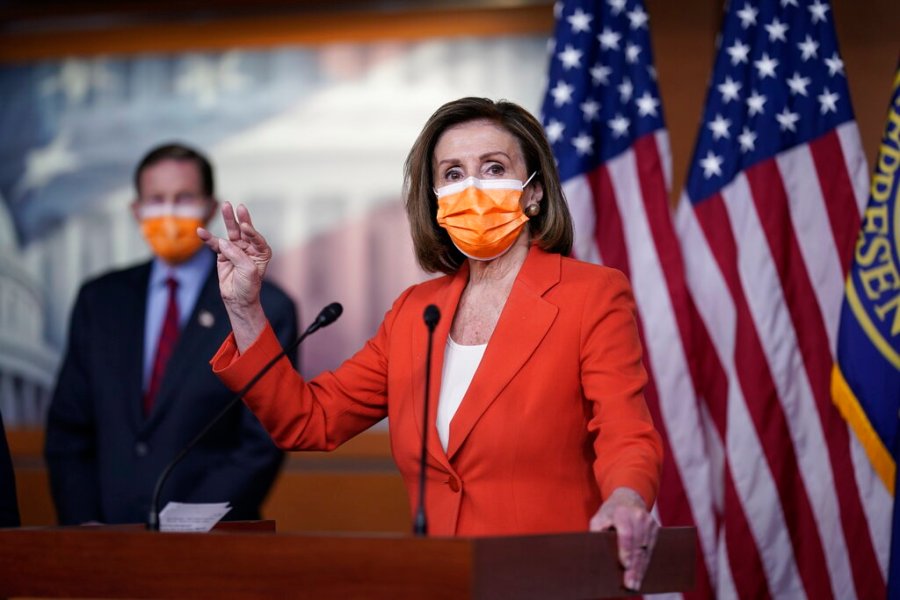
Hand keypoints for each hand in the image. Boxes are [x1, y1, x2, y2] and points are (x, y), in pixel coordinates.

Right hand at [197, 202, 269, 349]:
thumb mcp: (248, 270)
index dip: (251, 232)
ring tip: (224, 206)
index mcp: (261, 251)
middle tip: (234, 205)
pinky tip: (201, 231)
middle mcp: (249, 247)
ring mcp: (235, 249)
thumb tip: (223, 242)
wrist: (238, 299)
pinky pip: (215, 244)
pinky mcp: (223, 254)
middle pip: (243, 230)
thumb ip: (237, 255)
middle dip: (239, 218)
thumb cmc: (248, 286)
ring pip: (230, 233)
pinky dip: (208, 238)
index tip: (245, 227)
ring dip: (227, 220)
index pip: (256, 238)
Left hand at [590, 487, 658, 591]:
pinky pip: (651, 549)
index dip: (626, 550)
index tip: (625, 565)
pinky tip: (641, 574)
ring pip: (646, 550)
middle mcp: (638, 516)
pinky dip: (646, 563)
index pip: (626, 533)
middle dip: (634, 567)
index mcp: (622, 512)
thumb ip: (597, 532)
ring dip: (641, 569)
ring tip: (635, 584)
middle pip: (637, 546)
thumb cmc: (610, 512)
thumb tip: (595, 550)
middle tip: (630, 584)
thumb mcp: (599, 517)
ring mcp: (649, 522)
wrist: (628, 498)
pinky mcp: (655, 528)